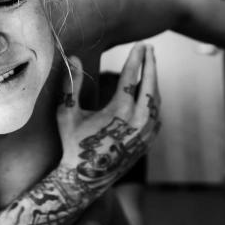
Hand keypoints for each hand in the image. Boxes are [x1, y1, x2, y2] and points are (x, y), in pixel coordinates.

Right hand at [56, 43, 160, 193]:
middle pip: (150, 85)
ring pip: (156, 100)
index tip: (140, 45)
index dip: (136, 59)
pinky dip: (154, 100)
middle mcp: (137, 121)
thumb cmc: (73, 144)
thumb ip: (71, 84)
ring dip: (154, 81)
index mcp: (119, 111)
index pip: (132, 77)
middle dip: (150, 64)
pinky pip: (157, 116)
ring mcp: (146, 133)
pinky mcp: (147, 142)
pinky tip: (150, 93)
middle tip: (149, 48)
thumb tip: (74, 58)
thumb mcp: (67, 113)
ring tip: (149, 66)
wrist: (85, 179)